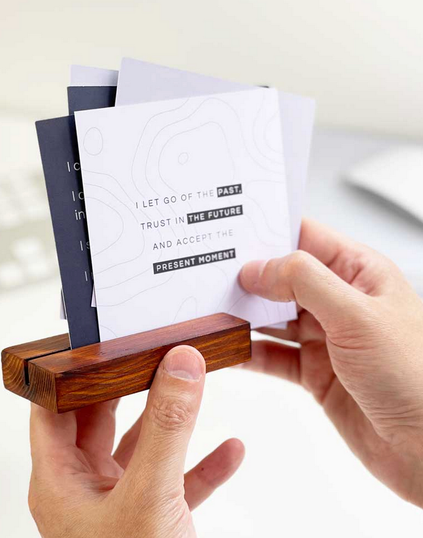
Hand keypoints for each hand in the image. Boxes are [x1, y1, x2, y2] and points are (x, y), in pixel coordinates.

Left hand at [28, 345, 244, 537]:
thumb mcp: (149, 496)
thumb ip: (166, 427)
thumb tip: (180, 365)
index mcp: (62, 479)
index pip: (53, 406)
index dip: (70, 370)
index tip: (99, 339)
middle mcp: (86, 488)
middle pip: (101, 418)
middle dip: (129, 383)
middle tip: (151, 350)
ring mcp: (121, 505)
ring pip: (143, 447)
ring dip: (170, 420)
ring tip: (191, 384)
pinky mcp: (154, 523)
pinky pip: (177, 482)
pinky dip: (202, 464)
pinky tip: (230, 449)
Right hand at [240, 218, 422, 507]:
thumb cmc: (415, 377)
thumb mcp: (356, 315)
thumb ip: (304, 282)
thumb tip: (257, 268)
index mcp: (359, 273)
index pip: (305, 238)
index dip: (269, 232)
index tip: (230, 236)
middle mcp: (339, 301)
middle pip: (282, 278)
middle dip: (247, 277)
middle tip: (208, 276)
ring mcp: (324, 337)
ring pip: (272, 317)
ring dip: (243, 317)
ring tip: (211, 311)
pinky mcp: (314, 372)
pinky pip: (272, 355)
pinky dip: (248, 353)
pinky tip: (228, 350)